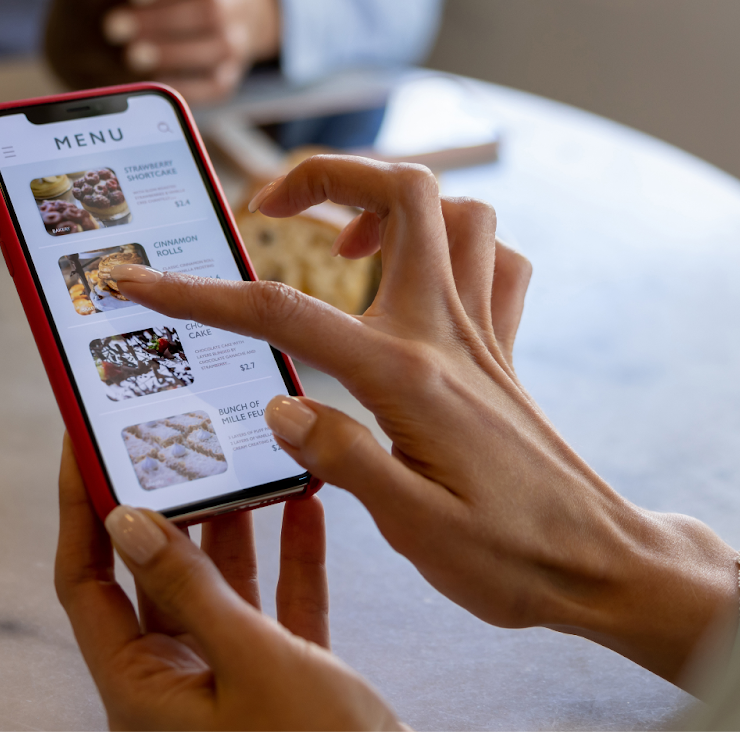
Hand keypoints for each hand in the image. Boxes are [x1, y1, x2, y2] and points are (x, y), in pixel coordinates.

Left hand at [55, 437, 403, 730]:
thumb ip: (193, 590)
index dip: (79, 510)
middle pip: (151, 577)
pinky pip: (276, 609)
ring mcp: (229, 688)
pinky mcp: (284, 687)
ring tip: (241, 456)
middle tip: (174, 436)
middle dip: (166, 504)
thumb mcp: (255, 666)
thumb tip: (127, 520)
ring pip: (218, 588)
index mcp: (142, 692)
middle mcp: (176, 688)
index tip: (83, 442)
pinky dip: (289, 561)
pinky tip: (304, 508)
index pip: (87, 582)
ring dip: (233, 525)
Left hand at [102, 0, 280, 102]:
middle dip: (159, 22)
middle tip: (115, 28)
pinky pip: (214, 86)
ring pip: (216, 50)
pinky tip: (154, 82)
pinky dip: (185, 86)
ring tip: (132, 56)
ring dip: (171, 54)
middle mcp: (233, 10)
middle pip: (208, 14)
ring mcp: (236, 47)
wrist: (231, 21)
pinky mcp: (228, 79)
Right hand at [107, 156, 739, 684]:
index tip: (137, 281)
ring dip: (393, 202)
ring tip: (341, 247)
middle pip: (403, 193)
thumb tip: (278, 405)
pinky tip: (415, 288)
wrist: (601, 566)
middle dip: (329, 172)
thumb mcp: (415, 530)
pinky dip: (456, 247)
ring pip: (456, 211)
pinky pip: (494, 260)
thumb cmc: (510, 559)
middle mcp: (449, 336)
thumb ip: (345, 459)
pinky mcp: (504, 352)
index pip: (284, 312)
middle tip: (272, 209)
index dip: (199, 292)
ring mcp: (483, 336)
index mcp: (408, 378)